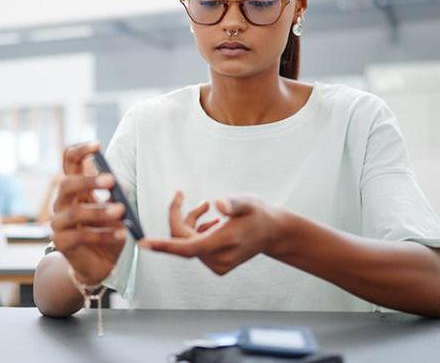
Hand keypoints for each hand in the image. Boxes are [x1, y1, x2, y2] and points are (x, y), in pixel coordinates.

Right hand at [50, 143, 126, 283]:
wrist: (102, 263)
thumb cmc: (110, 229)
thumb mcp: (117, 208)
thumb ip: (116, 195)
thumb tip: (121, 184)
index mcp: (76, 188)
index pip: (70, 162)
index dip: (80, 151)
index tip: (97, 145)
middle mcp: (63, 202)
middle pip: (66, 184)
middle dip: (88, 181)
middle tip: (112, 181)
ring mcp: (59, 223)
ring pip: (75, 212)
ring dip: (100, 210)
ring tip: (121, 211)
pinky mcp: (62, 243)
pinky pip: (81, 236)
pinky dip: (104, 234)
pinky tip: (121, 233)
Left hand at [139, 194, 282, 275]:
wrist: (273, 233)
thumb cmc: (259, 213)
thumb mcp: (248, 202)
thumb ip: (234, 203)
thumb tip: (219, 204)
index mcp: (223, 242)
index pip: (187, 247)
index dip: (164, 245)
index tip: (143, 243)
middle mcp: (219, 258)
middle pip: (184, 240)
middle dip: (183, 217)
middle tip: (187, 196)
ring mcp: (218, 265)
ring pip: (189, 244)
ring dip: (192, 224)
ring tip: (207, 208)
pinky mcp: (218, 266)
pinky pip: (196, 249)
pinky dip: (198, 233)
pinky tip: (212, 222)